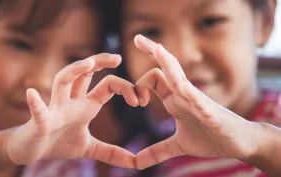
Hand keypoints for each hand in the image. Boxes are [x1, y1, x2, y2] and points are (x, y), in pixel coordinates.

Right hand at [6, 54, 138, 167]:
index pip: (107, 86)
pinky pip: (38, 111)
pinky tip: (32, 93)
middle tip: (118, 57)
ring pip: (62, 81)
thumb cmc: (59, 143)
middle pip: (85, 73)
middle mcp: (72, 101)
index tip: (139, 100)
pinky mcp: (40, 122)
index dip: (124, 88)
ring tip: (88, 63)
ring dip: (74, 71)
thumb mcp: (90, 148)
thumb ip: (111, 152)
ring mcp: (55, 108)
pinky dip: (35, 103)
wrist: (33, 151)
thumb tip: (135, 163)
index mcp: (86, 105)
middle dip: (100, 62)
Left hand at [134, 35, 261, 168]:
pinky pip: (199, 99)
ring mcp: (197, 100)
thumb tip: (136, 162)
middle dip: (152, 51)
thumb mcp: (177, 146)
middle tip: (137, 37)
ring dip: (168, 63)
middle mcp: (183, 94)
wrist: (238, 143)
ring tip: (155, 48)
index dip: (139, 87)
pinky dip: (190, 94)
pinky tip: (182, 88)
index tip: (136, 102)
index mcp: (174, 99)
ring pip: (180, 76)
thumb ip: (157, 151)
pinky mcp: (210, 111)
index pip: (154, 80)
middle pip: (166, 68)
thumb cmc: (210, 138)